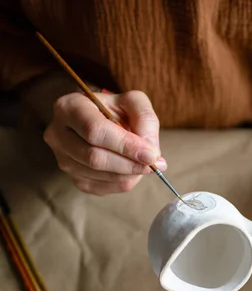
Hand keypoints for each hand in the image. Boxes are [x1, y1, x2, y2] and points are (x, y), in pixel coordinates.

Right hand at [44, 90, 165, 195]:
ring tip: (144, 164)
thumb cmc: (115, 110)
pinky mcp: (74, 179)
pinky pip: (102, 188)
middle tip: (154, 164)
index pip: (95, 131)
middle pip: (94, 158)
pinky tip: (131, 171)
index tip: (151, 154)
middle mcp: (58, 134)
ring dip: (129, 174)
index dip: (125, 145)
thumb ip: (145, 120)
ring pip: (100, 176)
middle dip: (129, 164)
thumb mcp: (132, 102)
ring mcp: (63, 160)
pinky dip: (123, 182)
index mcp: (69, 107)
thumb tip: (151, 153)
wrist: (100, 122)